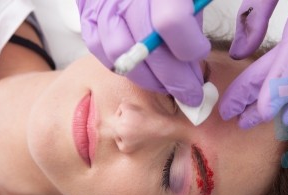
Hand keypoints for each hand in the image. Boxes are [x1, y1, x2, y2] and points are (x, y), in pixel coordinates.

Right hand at [76, 0, 210, 105]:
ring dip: (149, 80)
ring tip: (166, 84)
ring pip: (121, 58)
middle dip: (174, 79)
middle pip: (147, 49)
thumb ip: (190, 25)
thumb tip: (192, 65)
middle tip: (191, 93)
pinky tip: (143, 70)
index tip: (200, 57)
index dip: (189, 48)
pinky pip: (102, 53)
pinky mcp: (87, 17)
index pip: (171, 22)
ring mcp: (102, 8)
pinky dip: (125, 68)